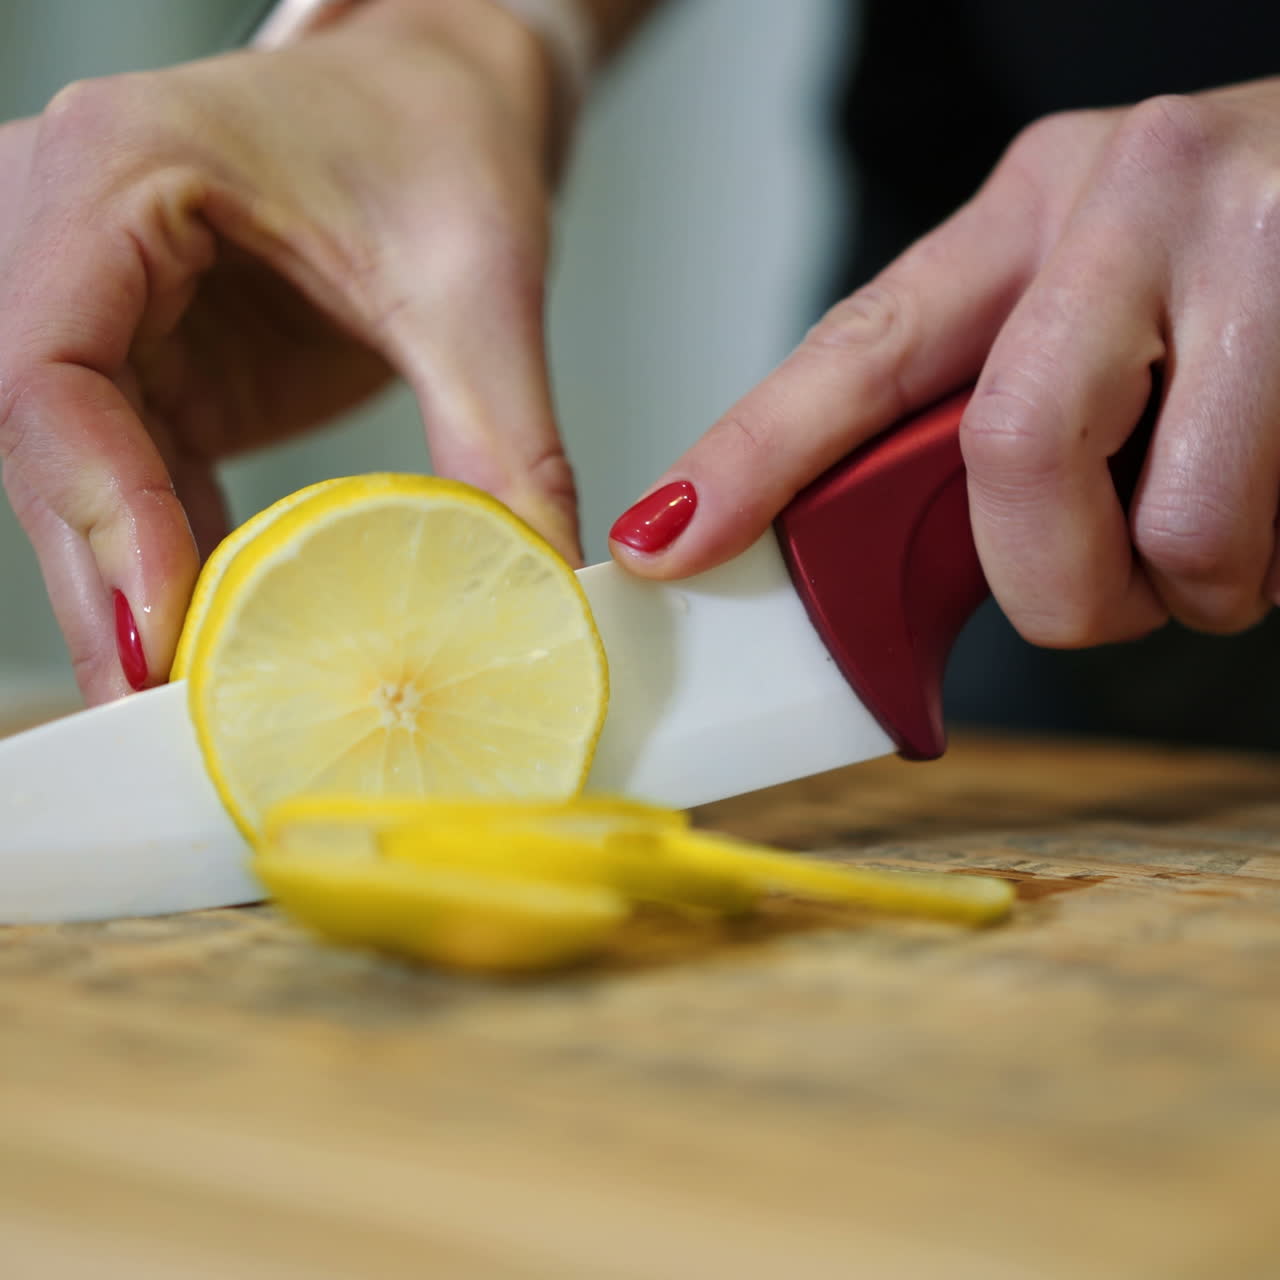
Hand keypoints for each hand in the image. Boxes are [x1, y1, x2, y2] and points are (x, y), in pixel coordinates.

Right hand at [0, 0, 574, 703]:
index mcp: (119, 170)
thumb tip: (540, 597)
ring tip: (189, 700)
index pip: (51, 364)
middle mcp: (68, 226)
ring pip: (70, 473)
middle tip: (167, 714)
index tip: (169, 626)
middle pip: (42, 441)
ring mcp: (94, 296)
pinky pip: (127, 475)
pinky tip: (218, 630)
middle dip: (105, 586)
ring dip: (128, 589)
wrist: (442, 82)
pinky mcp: (142, 354)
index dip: (99, 511)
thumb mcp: (482, 291)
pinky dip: (169, 557)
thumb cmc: (445, 132)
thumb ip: (507, 449)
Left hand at [608, 80, 1279, 649]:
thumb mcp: (1093, 296)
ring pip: (1181, 530)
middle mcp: (1137, 201)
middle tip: (1089, 596)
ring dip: (1191, 583)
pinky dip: (1267, 565)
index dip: (754, 456)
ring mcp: (1264, 253)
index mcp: (1034, 204)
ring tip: (1220, 518)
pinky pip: (1279, 541)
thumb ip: (992, 405)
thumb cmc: (1238, 267)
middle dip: (1051, 586)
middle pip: (1013, 453)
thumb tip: (889, 571)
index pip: (862, 348)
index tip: (667, 540)